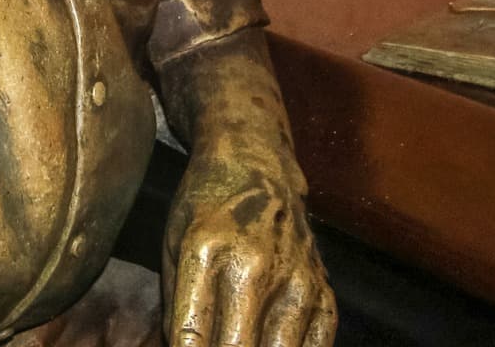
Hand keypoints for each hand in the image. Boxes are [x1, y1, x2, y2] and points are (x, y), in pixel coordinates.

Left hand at [162, 147, 335, 346]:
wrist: (255, 165)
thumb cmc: (206, 207)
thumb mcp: (172, 245)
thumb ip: (175, 307)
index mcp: (205, 252)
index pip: (192, 339)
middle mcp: (254, 266)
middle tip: (214, 343)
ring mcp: (295, 278)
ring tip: (239, 340)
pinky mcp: (323, 288)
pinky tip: (272, 342)